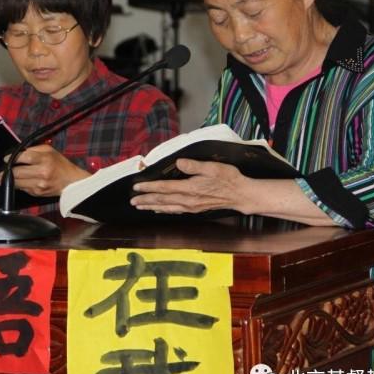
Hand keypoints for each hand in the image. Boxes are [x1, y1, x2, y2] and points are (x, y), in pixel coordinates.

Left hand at [0, 145, 89, 196]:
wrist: (70, 182)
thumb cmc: (59, 164)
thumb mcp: (49, 151)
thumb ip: (33, 149)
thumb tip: (18, 152)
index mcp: (44, 159)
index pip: (25, 157)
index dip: (13, 158)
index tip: (5, 159)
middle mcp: (42, 172)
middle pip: (18, 172)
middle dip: (5, 172)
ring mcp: (39, 184)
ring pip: (17, 182)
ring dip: (7, 181)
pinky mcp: (37, 192)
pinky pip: (22, 188)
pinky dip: (17, 185)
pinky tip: (14, 182)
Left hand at [130, 158, 249, 213]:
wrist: (241, 195)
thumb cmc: (228, 179)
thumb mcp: (213, 167)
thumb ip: (194, 165)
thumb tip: (179, 162)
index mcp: (190, 188)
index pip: (164, 188)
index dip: (149, 187)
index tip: (137, 187)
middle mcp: (188, 200)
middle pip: (162, 200)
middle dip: (146, 200)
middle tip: (132, 201)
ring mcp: (191, 206)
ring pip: (167, 207)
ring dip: (152, 207)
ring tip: (140, 207)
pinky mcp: (195, 209)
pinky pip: (175, 211)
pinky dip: (164, 210)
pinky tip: (158, 210)